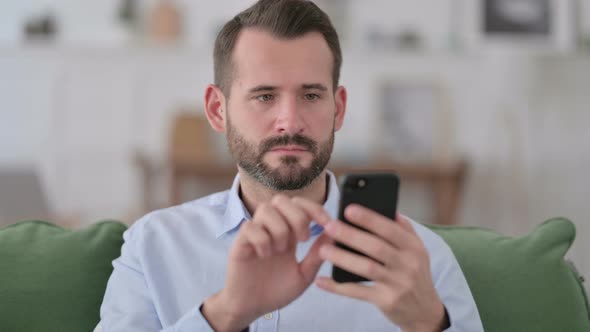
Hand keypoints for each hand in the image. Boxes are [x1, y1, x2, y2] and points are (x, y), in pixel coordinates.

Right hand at [202, 195, 331, 331]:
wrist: (251, 309)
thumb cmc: (275, 292)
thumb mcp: (303, 275)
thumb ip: (316, 255)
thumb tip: (333, 233)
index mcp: (288, 233)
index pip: (299, 205)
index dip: (314, 208)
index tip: (327, 223)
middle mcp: (271, 229)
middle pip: (281, 200)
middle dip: (297, 216)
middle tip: (302, 239)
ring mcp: (254, 234)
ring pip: (266, 209)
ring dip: (279, 228)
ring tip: (280, 250)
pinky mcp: (240, 243)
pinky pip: (249, 227)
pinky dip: (261, 239)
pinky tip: (264, 255)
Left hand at [315, 205, 446, 331]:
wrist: (425, 311)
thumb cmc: (415, 274)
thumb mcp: (418, 251)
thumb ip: (404, 230)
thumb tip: (387, 208)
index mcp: (414, 247)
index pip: (391, 229)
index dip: (369, 219)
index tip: (349, 209)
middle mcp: (408, 264)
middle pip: (376, 247)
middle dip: (351, 235)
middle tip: (329, 226)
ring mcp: (398, 284)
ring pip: (366, 268)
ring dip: (342, 258)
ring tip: (323, 250)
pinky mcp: (387, 301)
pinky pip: (359, 292)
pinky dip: (338, 287)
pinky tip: (322, 281)